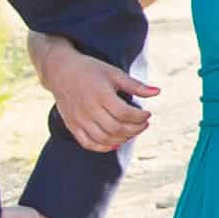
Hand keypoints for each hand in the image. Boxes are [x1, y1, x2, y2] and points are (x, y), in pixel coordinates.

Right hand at [29, 30, 159, 152]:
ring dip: (122, 139)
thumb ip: (135, 85)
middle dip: (135, 129)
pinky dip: (103, 147)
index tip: (148, 113)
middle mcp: (89, 109)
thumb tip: (158, 92)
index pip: (125, 113)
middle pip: (116, 128)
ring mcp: (79, 119)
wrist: (60, 70)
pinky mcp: (72, 125)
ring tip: (132, 132)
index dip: (140, 117)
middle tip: (144, 124)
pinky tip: (115, 143)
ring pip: (104, 139)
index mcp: (101, 94)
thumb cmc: (90, 70)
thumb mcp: (114, 73)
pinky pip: (88, 143)